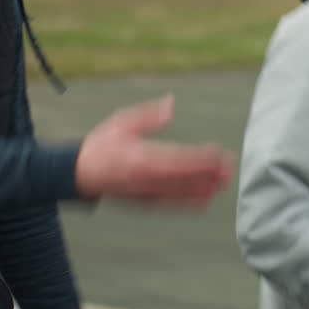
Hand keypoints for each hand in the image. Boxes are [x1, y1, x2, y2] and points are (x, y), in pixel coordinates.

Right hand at [76, 95, 233, 206]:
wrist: (78, 173)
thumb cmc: (101, 145)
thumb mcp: (122, 122)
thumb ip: (148, 115)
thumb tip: (171, 104)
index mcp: (141, 156)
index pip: (179, 158)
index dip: (202, 158)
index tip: (220, 154)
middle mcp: (146, 178)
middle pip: (184, 177)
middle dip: (208, 174)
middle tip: (229, 170)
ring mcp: (146, 192)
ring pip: (180, 193)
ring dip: (204, 189)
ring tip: (223, 184)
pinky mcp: (144, 202)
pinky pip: (171, 204)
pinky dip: (189, 203)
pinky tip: (205, 201)